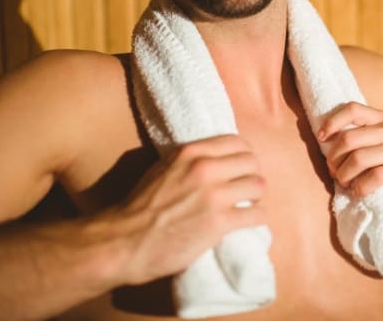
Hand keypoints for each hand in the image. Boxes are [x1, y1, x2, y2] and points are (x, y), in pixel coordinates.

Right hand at [111, 135, 266, 285]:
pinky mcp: (219, 222)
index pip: (237, 142)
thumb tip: (215, 159)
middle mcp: (205, 168)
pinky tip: (247, 223)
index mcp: (191, 151)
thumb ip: (189, 160)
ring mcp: (214, 195)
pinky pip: (257, 214)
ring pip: (258, 185)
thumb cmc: (139, 207)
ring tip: (247, 206)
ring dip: (256, 197)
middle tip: (245, 190)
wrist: (123, 241)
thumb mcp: (163, 168)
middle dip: (251, 176)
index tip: (240, 169)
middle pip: (252, 162)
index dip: (243, 156)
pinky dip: (257, 218)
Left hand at [318, 102, 382, 203]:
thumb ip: (372, 136)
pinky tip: (360, 192)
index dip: (332, 122)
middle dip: (333, 158)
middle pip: (349, 138)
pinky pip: (374, 177)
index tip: (322, 137)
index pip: (353, 109)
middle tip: (334, 172)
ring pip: (358, 159)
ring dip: (344, 175)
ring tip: (345, 184)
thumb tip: (334, 145)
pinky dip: (361, 187)